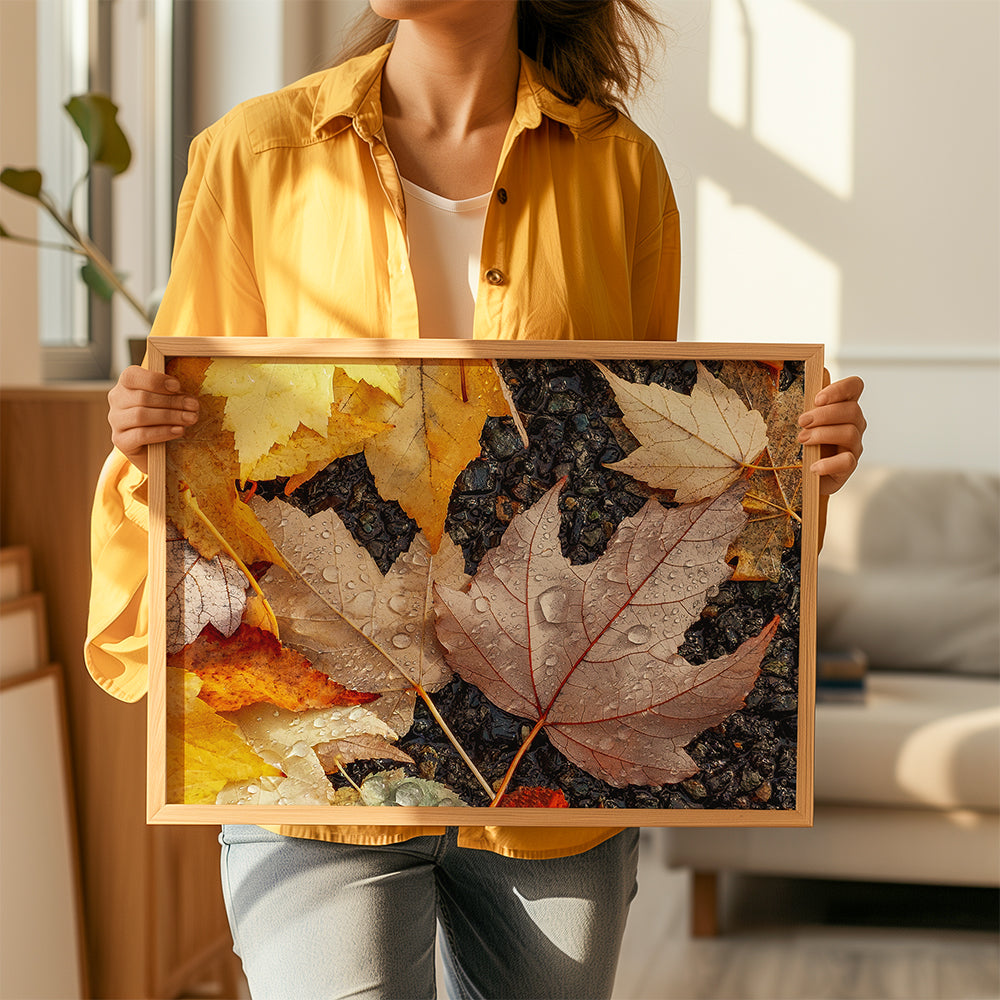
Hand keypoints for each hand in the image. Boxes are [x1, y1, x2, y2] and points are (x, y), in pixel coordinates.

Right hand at [107, 366, 199, 473]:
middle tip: (194, 406)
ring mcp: (116, 421)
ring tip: (191, 419)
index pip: (131, 376)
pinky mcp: (120, 441)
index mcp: (126, 385)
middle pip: (142, 397)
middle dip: (172, 401)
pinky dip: (162, 432)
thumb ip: (171, 393)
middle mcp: (117, 401)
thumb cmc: (164, 418)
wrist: (155, 449)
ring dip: (170, 416)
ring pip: (140, 415)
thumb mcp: (167, 401)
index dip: (155, 380)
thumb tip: (187, 396)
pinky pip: (140, 435)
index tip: (177, 386)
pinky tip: (179, 431)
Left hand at [797, 372, 865, 494]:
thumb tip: (822, 370)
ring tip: (802, 439)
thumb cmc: (806, 444)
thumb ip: (812, 401)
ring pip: (850, 433)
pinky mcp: (849, 467)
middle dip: (824, 414)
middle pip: (852, 410)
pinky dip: (828, 463)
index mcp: (843, 407)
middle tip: (801, 422)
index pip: (855, 387)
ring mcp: (854, 446)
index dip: (840, 388)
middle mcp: (854, 424)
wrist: (805, 475)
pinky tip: (813, 466)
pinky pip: (847, 461)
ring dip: (822, 434)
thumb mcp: (805, 421)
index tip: (817, 399)